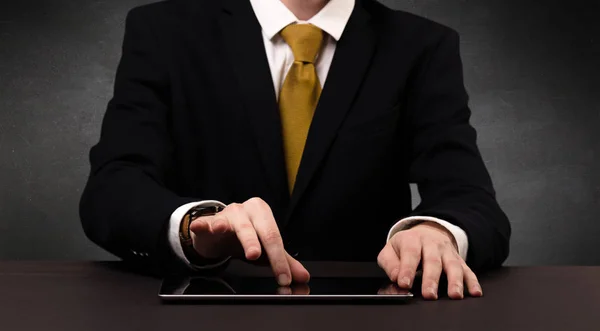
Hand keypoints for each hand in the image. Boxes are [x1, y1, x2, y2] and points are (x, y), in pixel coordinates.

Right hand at [189, 197, 309, 285]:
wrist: (216, 232)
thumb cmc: (244, 238)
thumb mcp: (265, 248)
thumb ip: (284, 261)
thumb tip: (303, 277)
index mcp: (263, 213)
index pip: (274, 237)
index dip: (279, 259)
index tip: (284, 277)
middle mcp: (246, 210)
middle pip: (257, 229)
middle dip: (258, 245)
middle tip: (258, 257)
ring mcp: (226, 214)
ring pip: (235, 225)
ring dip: (240, 236)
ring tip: (244, 246)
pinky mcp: (208, 222)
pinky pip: (206, 223)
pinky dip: (203, 225)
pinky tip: (200, 228)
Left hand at [377, 221, 482, 299]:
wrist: (427, 231)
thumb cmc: (406, 245)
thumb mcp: (390, 250)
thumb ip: (390, 263)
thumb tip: (396, 277)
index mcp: (412, 240)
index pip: (410, 253)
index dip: (407, 269)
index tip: (404, 284)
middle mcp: (432, 244)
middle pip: (433, 261)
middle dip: (431, 279)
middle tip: (429, 294)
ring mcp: (447, 252)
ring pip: (452, 265)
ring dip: (455, 281)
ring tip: (454, 295)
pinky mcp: (459, 260)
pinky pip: (467, 270)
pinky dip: (472, 282)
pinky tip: (474, 292)